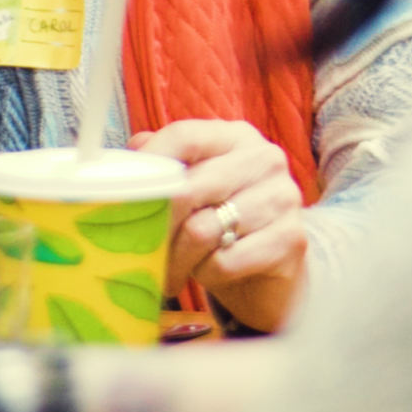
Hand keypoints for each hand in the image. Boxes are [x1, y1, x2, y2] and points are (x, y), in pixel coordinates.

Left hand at [131, 119, 307, 332]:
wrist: (274, 273)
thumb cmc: (225, 223)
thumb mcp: (196, 188)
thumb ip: (165, 166)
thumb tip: (124, 162)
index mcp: (236, 137)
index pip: (184, 136)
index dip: (148, 164)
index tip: (120, 192)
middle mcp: (264, 159)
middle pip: (188, 189)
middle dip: (155, 227)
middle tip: (140, 250)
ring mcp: (282, 198)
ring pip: (202, 231)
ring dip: (176, 259)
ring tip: (170, 271)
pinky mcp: (291, 239)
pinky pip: (224, 262)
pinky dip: (205, 275)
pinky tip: (207, 274)